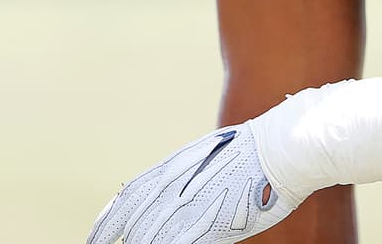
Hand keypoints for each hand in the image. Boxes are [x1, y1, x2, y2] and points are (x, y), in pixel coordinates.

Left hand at [87, 123, 303, 243]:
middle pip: (133, 218)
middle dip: (113, 238)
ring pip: (149, 234)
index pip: (130, 194)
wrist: (285, 146)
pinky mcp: (212, 222)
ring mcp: (194, 202)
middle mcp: (179, 182)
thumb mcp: (214, 155)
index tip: (96, 236)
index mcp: (178, 164)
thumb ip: (191, 175)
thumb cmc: (259, 151)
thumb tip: (178, 192)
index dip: (109, 219)